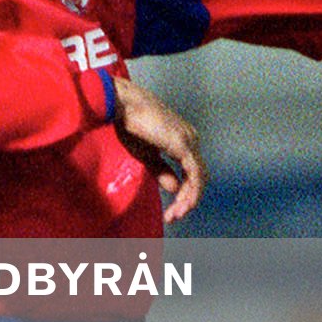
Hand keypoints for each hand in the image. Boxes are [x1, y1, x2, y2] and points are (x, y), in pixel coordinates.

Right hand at [113, 77, 206, 223]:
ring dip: (189, 199)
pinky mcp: (183, 144)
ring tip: (176, 214)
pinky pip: (194, 174)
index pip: (192, 172)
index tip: (171, 210)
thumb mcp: (145, 154)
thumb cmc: (128, 124)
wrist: (123, 105)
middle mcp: (191, 139)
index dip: (184, 193)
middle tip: (174, 217)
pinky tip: (184, 203)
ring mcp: (189, 141)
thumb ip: (161, 171)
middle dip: (188, 200)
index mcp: (183, 140)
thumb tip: (175, 188)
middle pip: (198, 177)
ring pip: (199, 178)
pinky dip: (191, 191)